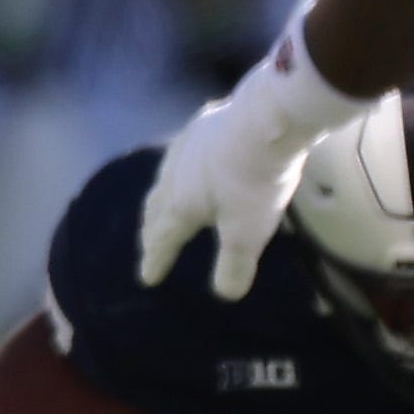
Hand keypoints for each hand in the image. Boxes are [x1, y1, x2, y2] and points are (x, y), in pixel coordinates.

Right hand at [135, 19, 367, 297]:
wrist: (266, 120)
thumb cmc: (255, 181)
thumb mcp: (248, 231)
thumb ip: (235, 263)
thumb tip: (227, 293)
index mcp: (180, 205)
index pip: (163, 239)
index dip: (156, 261)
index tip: (147, 279)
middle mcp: (173, 175)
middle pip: (156, 208)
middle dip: (151, 230)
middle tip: (148, 244)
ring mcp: (185, 146)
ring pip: (164, 178)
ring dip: (160, 197)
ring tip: (162, 205)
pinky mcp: (203, 124)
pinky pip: (182, 153)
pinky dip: (179, 168)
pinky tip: (190, 162)